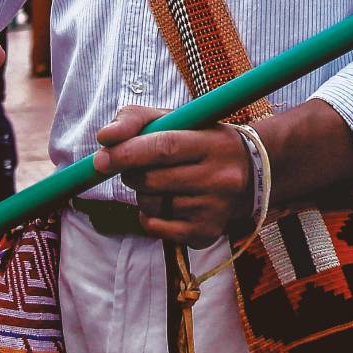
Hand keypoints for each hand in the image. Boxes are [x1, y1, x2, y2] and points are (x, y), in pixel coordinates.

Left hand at [94, 107, 252, 247]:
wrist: (251, 175)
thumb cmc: (201, 141)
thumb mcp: (177, 120)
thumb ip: (136, 119)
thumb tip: (104, 138)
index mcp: (213, 143)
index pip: (165, 147)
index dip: (128, 152)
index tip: (101, 159)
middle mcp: (219, 177)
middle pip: (153, 179)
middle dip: (131, 173)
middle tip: (135, 167)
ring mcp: (215, 209)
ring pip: (152, 204)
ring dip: (142, 194)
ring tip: (161, 183)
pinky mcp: (206, 233)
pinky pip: (156, 228)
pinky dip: (149, 215)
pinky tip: (166, 203)